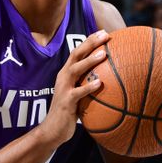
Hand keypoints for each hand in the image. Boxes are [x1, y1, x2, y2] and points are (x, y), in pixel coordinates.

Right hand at [39, 30, 109, 145]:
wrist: (52, 130)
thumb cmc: (69, 112)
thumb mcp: (78, 95)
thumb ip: (88, 84)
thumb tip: (109, 80)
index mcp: (66, 73)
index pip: (77, 52)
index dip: (89, 40)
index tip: (103, 32)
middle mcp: (63, 77)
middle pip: (76, 54)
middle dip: (90, 43)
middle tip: (105, 35)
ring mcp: (63, 89)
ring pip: (75, 70)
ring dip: (89, 61)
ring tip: (103, 54)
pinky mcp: (66, 102)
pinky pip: (78, 93)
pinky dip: (88, 87)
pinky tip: (99, 83)